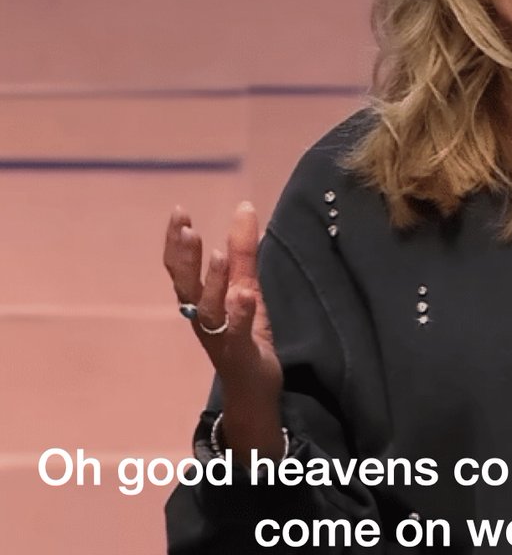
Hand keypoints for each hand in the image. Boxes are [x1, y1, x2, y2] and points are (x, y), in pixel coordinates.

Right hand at [163, 202, 284, 461]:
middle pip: (187, 288)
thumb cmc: (244, 332)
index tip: (179, 212)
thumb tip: (243, 206)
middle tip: (186, 230)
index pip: (180, 269)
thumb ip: (243, 250)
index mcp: (200, 301)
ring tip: (219, 256)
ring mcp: (219, 337)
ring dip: (213, 283)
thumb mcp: (246, 285)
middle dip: (184, 259)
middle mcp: (202, 319)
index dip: (176, 242)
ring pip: (209, 311)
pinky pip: (237, 334)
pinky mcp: (240, 353)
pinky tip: (244, 295)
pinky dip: (239, 314)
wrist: (254, 387)